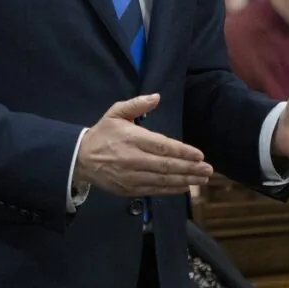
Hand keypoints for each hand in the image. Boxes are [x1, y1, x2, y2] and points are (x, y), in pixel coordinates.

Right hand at [74, 94, 213, 195]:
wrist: (81, 158)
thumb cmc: (103, 133)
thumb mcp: (116, 112)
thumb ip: (137, 104)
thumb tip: (157, 97)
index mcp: (132, 139)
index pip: (162, 146)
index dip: (183, 151)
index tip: (199, 155)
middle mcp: (134, 159)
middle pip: (167, 165)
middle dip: (190, 168)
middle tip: (208, 170)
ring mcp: (132, 176)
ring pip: (163, 180)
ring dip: (185, 180)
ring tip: (202, 180)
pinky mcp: (130, 189)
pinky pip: (155, 190)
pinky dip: (171, 190)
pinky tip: (185, 187)